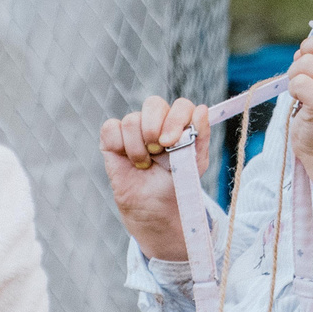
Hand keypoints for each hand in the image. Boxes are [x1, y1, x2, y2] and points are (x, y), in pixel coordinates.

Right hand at [100, 95, 203, 260]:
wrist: (155, 207)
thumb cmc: (176, 182)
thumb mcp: (196, 162)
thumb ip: (201, 135)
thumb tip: (201, 109)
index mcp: (179, 122)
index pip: (180, 106)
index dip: (176, 119)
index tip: (171, 142)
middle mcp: (156, 120)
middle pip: (153, 103)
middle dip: (154, 129)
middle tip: (157, 151)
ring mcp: (134, 127)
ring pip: (131, 120)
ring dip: (138, 148)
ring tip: (144, 164)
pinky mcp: (112, 137)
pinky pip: (111, 128)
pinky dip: (119, 146)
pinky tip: (128, 160)